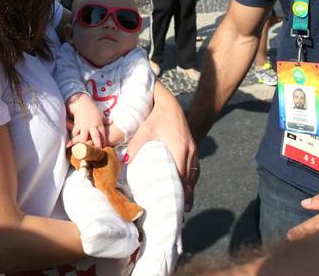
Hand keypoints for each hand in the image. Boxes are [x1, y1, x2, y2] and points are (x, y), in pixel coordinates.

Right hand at [67, 94, 106, 148]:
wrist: (82, 103)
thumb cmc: (92, 109)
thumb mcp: (100, 114)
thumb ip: (105, 120)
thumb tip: (112, 121)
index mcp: (98, 124)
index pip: (102, 134)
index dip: (103, 141)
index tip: (104, 147)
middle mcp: (91, 126)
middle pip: (95, 136)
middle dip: (96, 144)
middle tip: (98, 151)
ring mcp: (84, 126)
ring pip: (84, 137)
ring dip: (84, 143)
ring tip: (83, 150)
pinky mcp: (77, 126)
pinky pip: (75, 133)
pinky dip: (74, 138)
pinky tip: (72, 144)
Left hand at [126, 82, 197, 210]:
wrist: (171, 105)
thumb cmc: (156, 117)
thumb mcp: (145, 131)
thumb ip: (136, 147)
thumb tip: (124, 161)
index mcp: (179, 149)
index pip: (181, 177)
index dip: (179, 192)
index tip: (175, 206)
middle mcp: (190, 152)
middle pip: (189, 180)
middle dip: (185, 195)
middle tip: (178, 213)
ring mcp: (194, 150)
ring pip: (193, 175)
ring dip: (188, 189)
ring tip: (183, 205)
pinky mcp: (193, 148)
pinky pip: (194, 168)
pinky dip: (190, 179)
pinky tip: (185, 187)